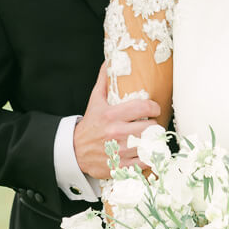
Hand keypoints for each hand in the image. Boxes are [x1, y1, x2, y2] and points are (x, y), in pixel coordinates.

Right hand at [72, 64, 160, 179]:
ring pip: (150, 145)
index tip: (154, 109)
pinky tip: (147, 152)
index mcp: (111, 115)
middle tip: (152, 125)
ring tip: (152, 138)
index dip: (154, 107)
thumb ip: (104, 81)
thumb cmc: (89, 125)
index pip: (143, 108)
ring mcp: (119, 151)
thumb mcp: (94, 101)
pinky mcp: (120, 167)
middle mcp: (116, 133)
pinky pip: (144, 163)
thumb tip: (109, 61)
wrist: (73, 151)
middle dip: (154, 125)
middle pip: (150, 127)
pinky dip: (149, 158)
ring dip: (153, 142)